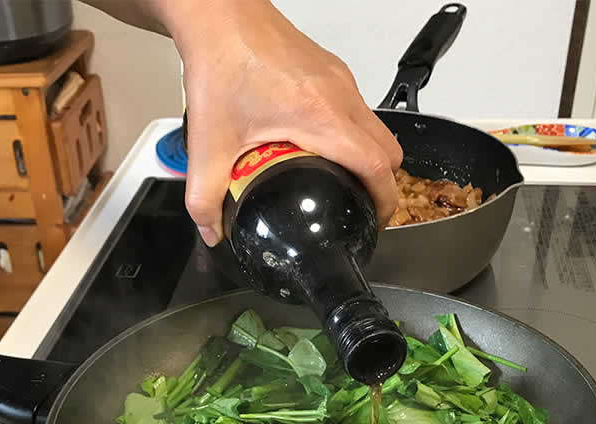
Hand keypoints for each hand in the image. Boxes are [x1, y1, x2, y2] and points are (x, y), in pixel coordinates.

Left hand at [169, 0, 402, 242]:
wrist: (219, 17)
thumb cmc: (221, 63)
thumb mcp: (209, 143)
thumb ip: (205, 196)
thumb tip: (213, 230)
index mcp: (321, 117)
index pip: (378, 166)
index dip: (385, 201)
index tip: (376, 220)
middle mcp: (340, 96)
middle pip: (390, 150)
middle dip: (383, 183)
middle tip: (361, 204)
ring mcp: (340, 80)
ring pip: (376, 127)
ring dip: (366, 156)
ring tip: (337, 178)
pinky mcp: (332, 70)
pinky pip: (357, 108)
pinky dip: (350, 132)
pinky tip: (317, 144)